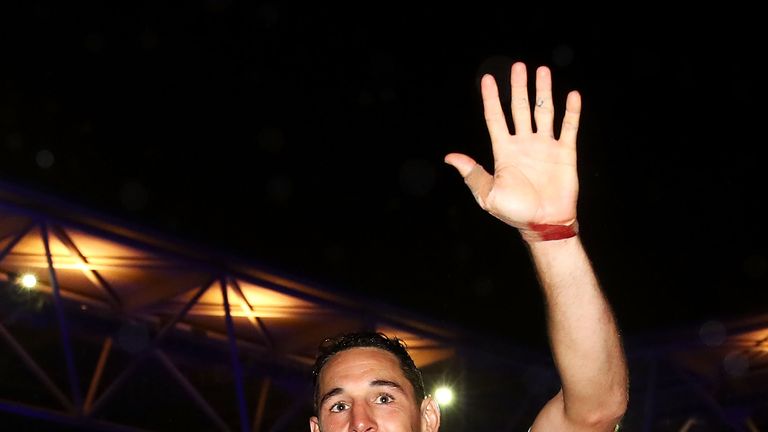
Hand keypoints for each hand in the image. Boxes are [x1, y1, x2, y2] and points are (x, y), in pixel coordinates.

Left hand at [445, 62, 580, 230]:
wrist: (544, 224)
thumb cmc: (514, 212)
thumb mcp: (487, 194)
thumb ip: (472, 173)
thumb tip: (450, 157)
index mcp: (504, 151)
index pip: (495, 118)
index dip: (491, 98)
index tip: (487, 79)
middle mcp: (524, 144)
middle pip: (519, 108)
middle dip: (518, 87)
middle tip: (518, 66)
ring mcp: (545, 146)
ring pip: (543, 112)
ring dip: (543, 92)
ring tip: (542, 71)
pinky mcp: (565, 153)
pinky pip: (568, 128)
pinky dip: (571, 111)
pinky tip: (572, 95)